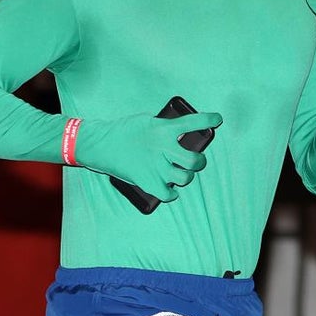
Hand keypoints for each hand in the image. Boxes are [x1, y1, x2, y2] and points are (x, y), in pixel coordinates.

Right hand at [75, 111, 222, 202]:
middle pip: (195, 160)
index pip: (193, 122)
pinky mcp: (146, 182)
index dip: (208, 120)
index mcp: (163, 129)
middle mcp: (163, 148)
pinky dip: (171, 194)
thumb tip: (178, 132)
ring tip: (181, 174)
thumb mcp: (145, 120)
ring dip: (186, 177)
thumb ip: (163, 126)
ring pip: (185, 179)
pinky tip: (169, 189)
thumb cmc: (122, 131)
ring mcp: (155, 167)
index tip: (217, 120)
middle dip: (199, 162)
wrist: (99, 145)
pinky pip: (168, 195)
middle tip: (195, 161)